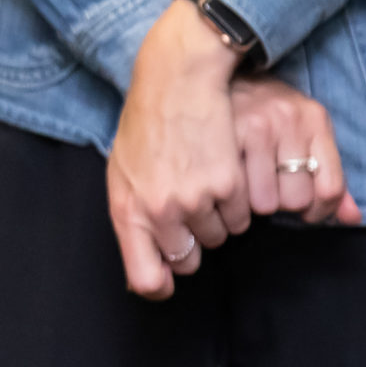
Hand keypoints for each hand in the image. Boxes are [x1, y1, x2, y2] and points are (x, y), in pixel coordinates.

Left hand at [107, 0, 249, 299]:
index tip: (169, 279)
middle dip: (193, 239)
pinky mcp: (228, 184)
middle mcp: (160, 212)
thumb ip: (133, 221)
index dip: (160, 284)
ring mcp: (195, 200)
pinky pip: (243, 213)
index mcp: (129, 212)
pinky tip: (226, 171)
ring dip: (219, 217)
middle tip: (190, 204)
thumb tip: (150, 272)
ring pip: (221, 235)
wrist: (175, 82)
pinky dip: (239, 200)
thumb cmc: (146, 128)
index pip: (146, 278)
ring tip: (207, 181)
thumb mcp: (123, 175)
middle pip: (190, 259)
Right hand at [231, 75, 360, 226]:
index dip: (320, 212)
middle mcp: (288, 119)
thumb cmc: (268, 117)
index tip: (306, 213)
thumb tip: (353, 219)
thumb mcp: (306, 137)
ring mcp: (254, 126)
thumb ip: (330, 178)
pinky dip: (232, 201)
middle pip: (296, 199)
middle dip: (283, 205)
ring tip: (248, 186)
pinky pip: (234, 194)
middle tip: (271, 189)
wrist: (222, 81)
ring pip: (264, 202)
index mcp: (315, 119)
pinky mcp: (223, 136)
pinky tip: (230, 186)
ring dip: (254, 204)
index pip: (330, 188)